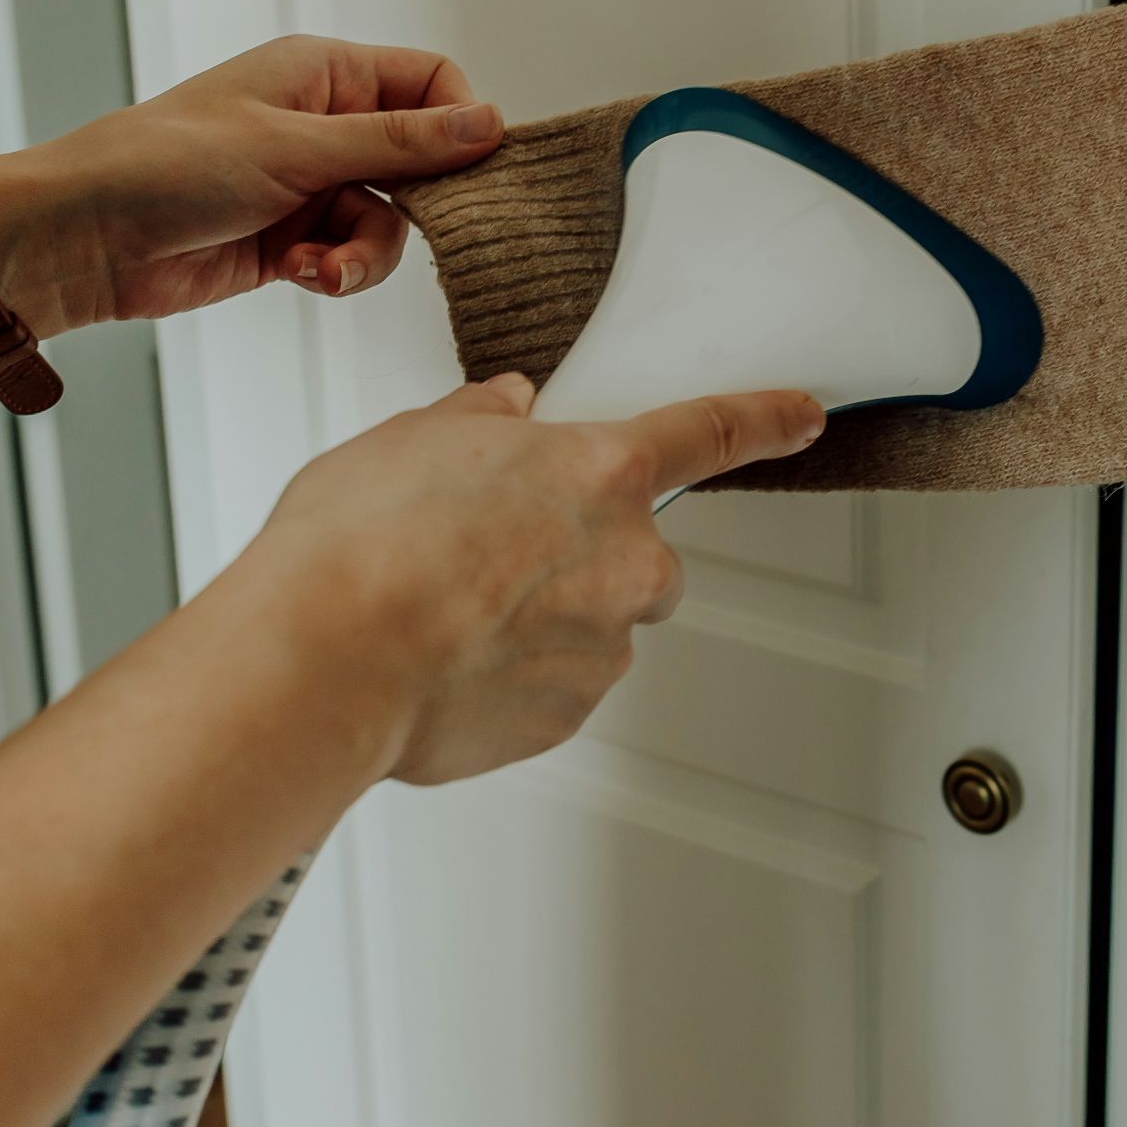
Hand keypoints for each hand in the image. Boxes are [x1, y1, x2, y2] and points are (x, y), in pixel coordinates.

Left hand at [0, 35, 503, 335]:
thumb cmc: (164, 166)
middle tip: (417, 230)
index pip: (431, 82)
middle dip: (417, 207)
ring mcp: (309, 183)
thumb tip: (488, 123)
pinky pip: (351, 257)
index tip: (472, 174)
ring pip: (390, 222)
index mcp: (324, 74)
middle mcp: (323, 123)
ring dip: (367, 253)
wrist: (83, 240)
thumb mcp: (297, 149)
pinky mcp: (293, 239)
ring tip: (322, 268)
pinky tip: (298, 275)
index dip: (462, 126)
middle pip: (422, 162)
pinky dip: (336, 273)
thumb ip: (400, 143)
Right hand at [236, 375, 825, 785]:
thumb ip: (479, 421)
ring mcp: (604, 647)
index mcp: (599, 472)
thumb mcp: (413, 439)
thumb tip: (505, 409)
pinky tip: (446, 667)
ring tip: (445, 619)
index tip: (802, 417)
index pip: (708, 433)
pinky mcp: (568, 717)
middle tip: (487, 560)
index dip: (764, 421)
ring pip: (593, 628)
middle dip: (582, 558)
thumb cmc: (358, 546)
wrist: (323, 659)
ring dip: (542, 623)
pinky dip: (513, 682)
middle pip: (638, 555)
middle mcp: (625, 560)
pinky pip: (553, 690)